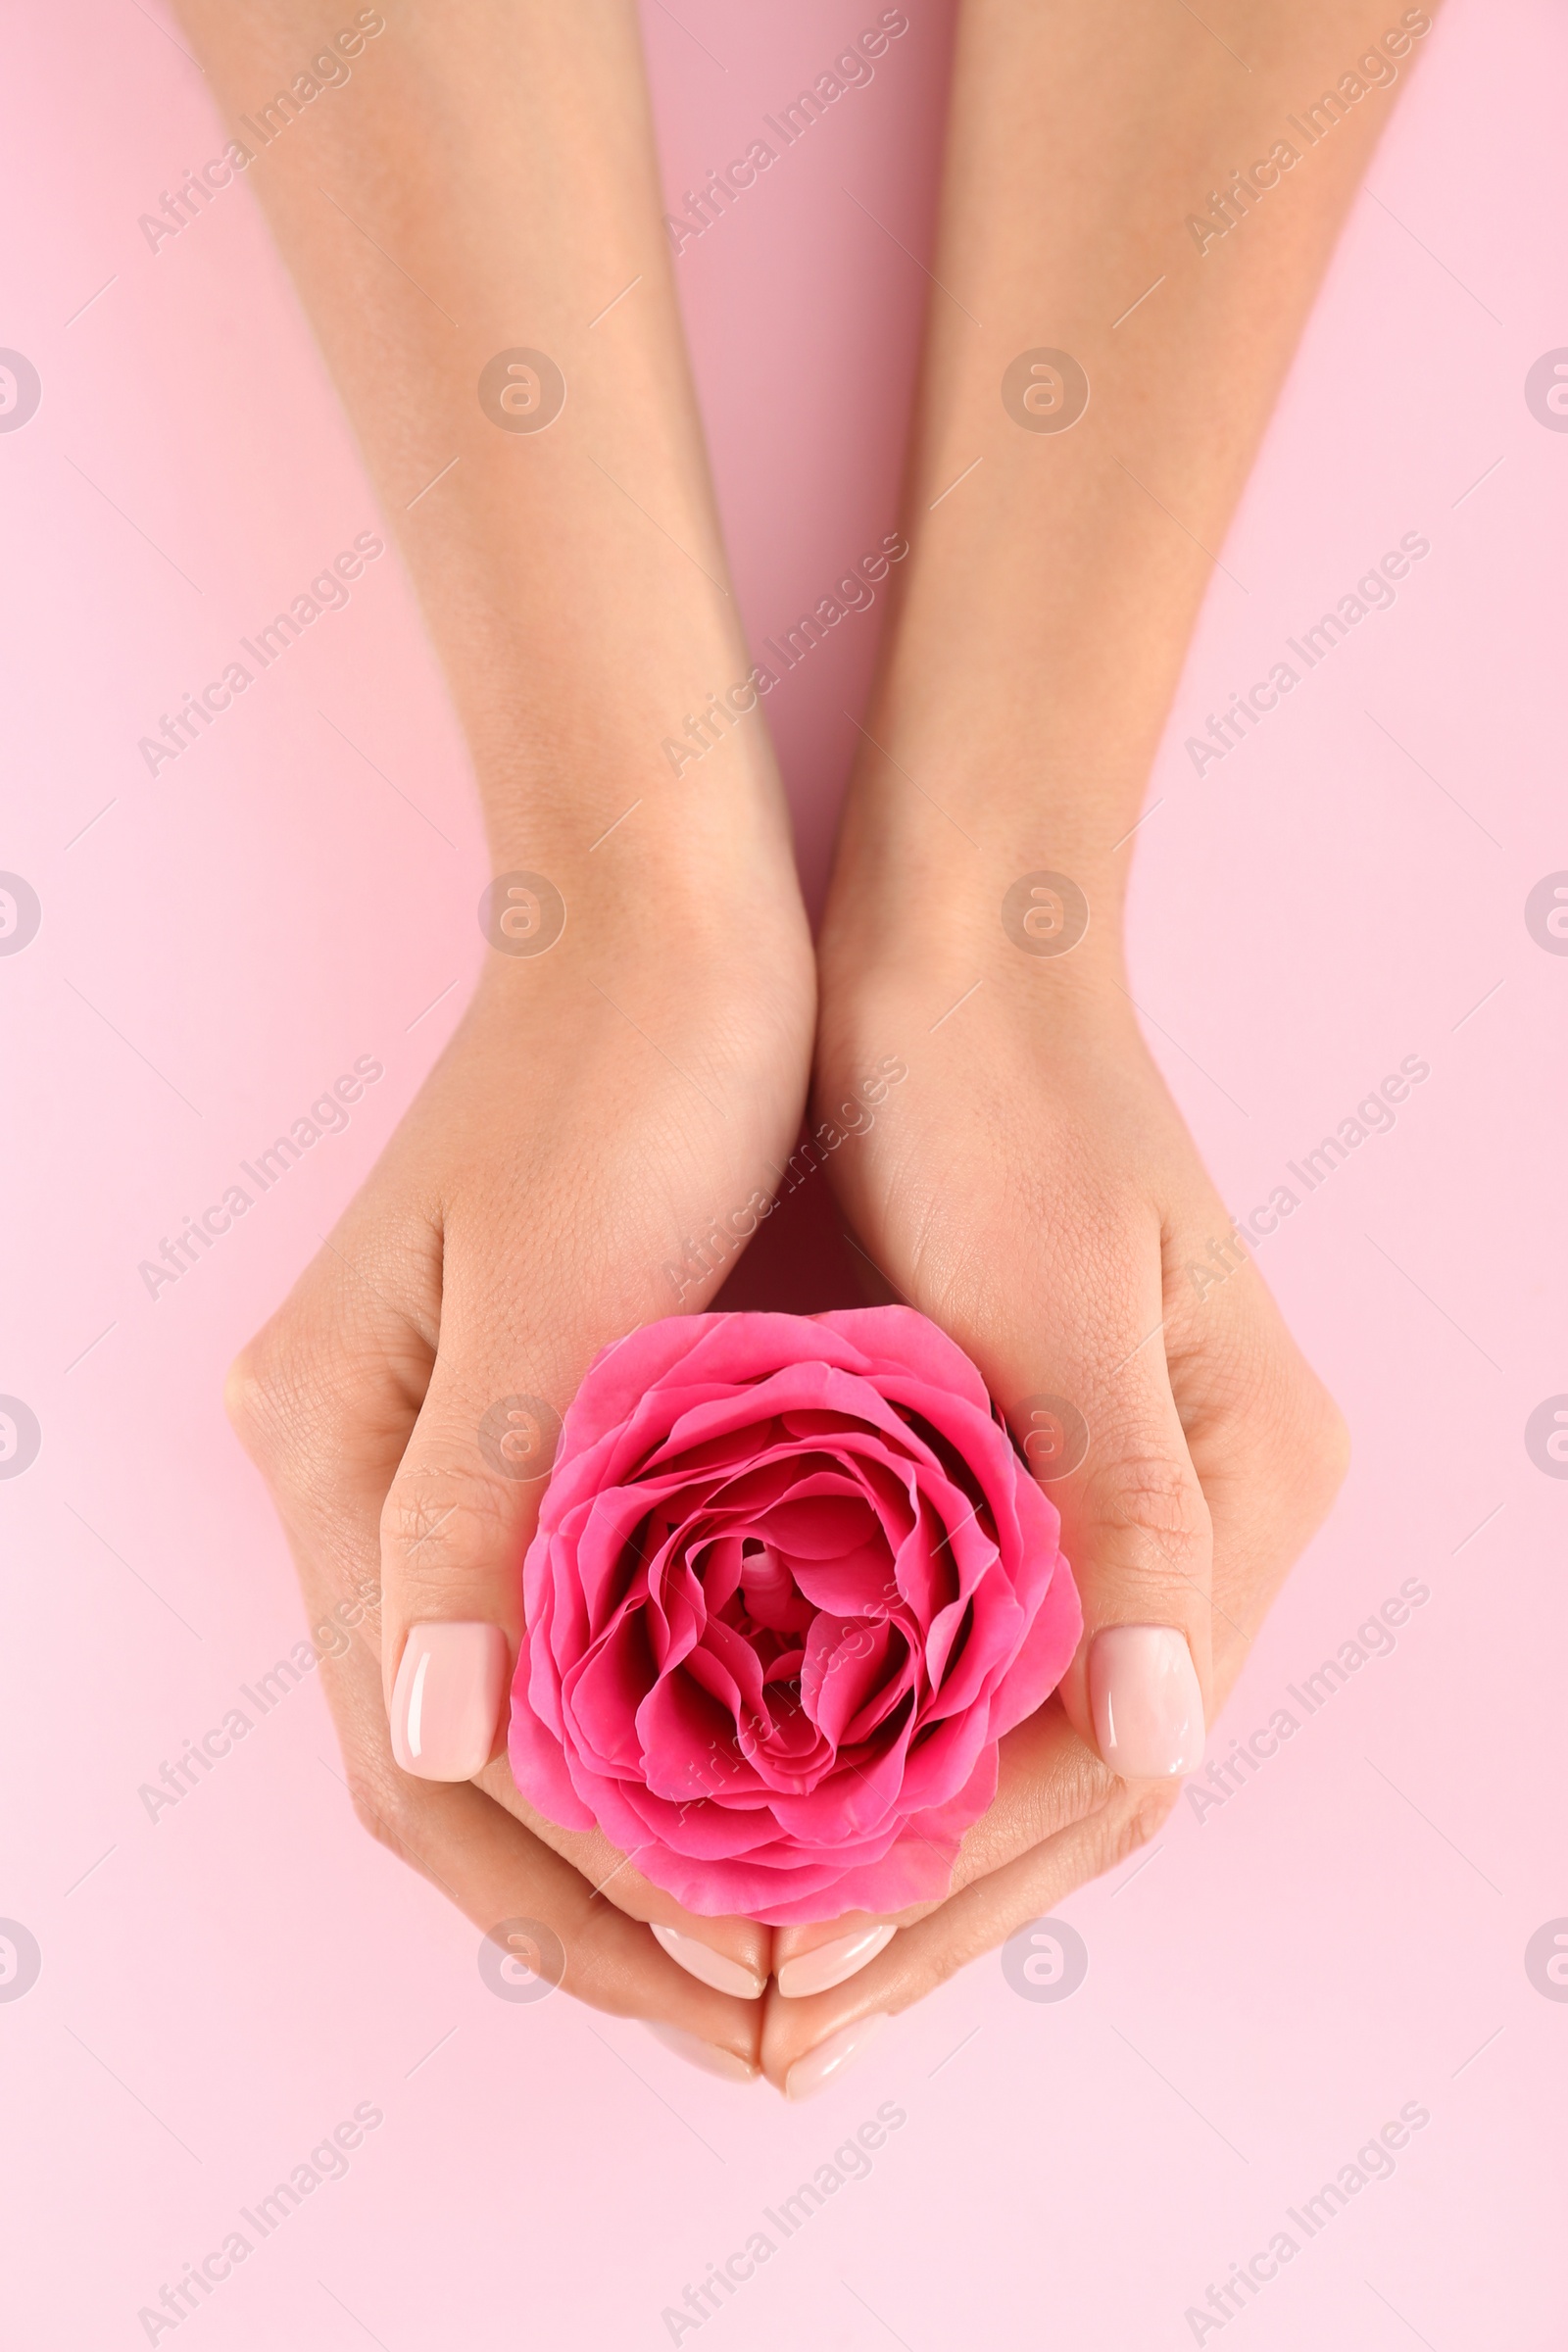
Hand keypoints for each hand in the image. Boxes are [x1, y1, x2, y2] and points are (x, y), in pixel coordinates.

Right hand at [226, 841, 813, 2076]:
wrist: (664, 907)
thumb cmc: (626, 1069)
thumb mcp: (555, 1290)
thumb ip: (478, 1515)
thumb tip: (429, 1744)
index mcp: (336, 1458)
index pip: (426, 1765)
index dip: (574, 1902)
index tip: (737, 1987)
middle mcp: (361, 1479)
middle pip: (461, 1769)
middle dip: (610, 1910)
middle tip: (778, 2015)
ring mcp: (441, 1456)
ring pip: (524, 1719)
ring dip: (645, 1843)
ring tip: (793, 1934)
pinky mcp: (533, 1425)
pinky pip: (582, 1634)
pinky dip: (674, 1731)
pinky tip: (783, 1776)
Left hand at [753, 818, 1347, 2089]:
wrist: (959, 944)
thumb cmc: (1001, 1092)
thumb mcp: (1058, 1294)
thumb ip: (1120, 1517)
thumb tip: (1163, 1745)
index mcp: (1251, 1488)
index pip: (1117, 1760)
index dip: (959, 1882)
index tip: (799, 1966)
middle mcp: (1212, 1516)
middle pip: (1078, 1782)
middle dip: (923, 1908)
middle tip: (762, 2017)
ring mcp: (1126, 1496)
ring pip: (1017, 1739)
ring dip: (893, 1851)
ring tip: (748, 1951)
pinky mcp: (1036, 1465)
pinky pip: (966, 1657)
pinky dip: (872, 1743)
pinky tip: (762, 1793)